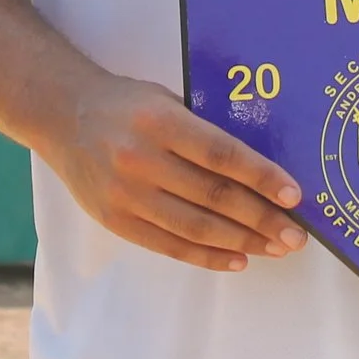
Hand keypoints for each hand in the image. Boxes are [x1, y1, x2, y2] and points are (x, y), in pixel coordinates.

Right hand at [39, 72, 307, 272]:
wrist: (62, 115)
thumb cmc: (127, 104)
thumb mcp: (165, 100)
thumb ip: (203, 130)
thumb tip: (261, 169)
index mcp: (159, 121)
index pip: (220, 154)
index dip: (260, 176)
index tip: (293, 195)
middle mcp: (140, 159)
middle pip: (213, 196)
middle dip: (261, 219)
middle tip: (295, 235)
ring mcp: (125, 195)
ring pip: (195, 228)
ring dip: (242, 242)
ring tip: (274, 248)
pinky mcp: (115, 221)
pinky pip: (169, 246)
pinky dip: (207, 257)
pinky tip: (237, 258)